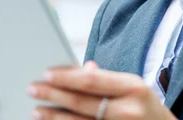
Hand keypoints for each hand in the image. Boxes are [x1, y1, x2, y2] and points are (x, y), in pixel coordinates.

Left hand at [28, 61, 176, 119]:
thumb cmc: (150, 111)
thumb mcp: (137, 90)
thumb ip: (110, 80)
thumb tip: (85, 68)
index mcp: (133, 87)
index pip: (92, 80)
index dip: (66, 77)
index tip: (46, 73)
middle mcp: (128, 109)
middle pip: (81, 102)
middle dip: (53, 95)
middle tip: (32, 89)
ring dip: (54, 117)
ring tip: (36, 111)